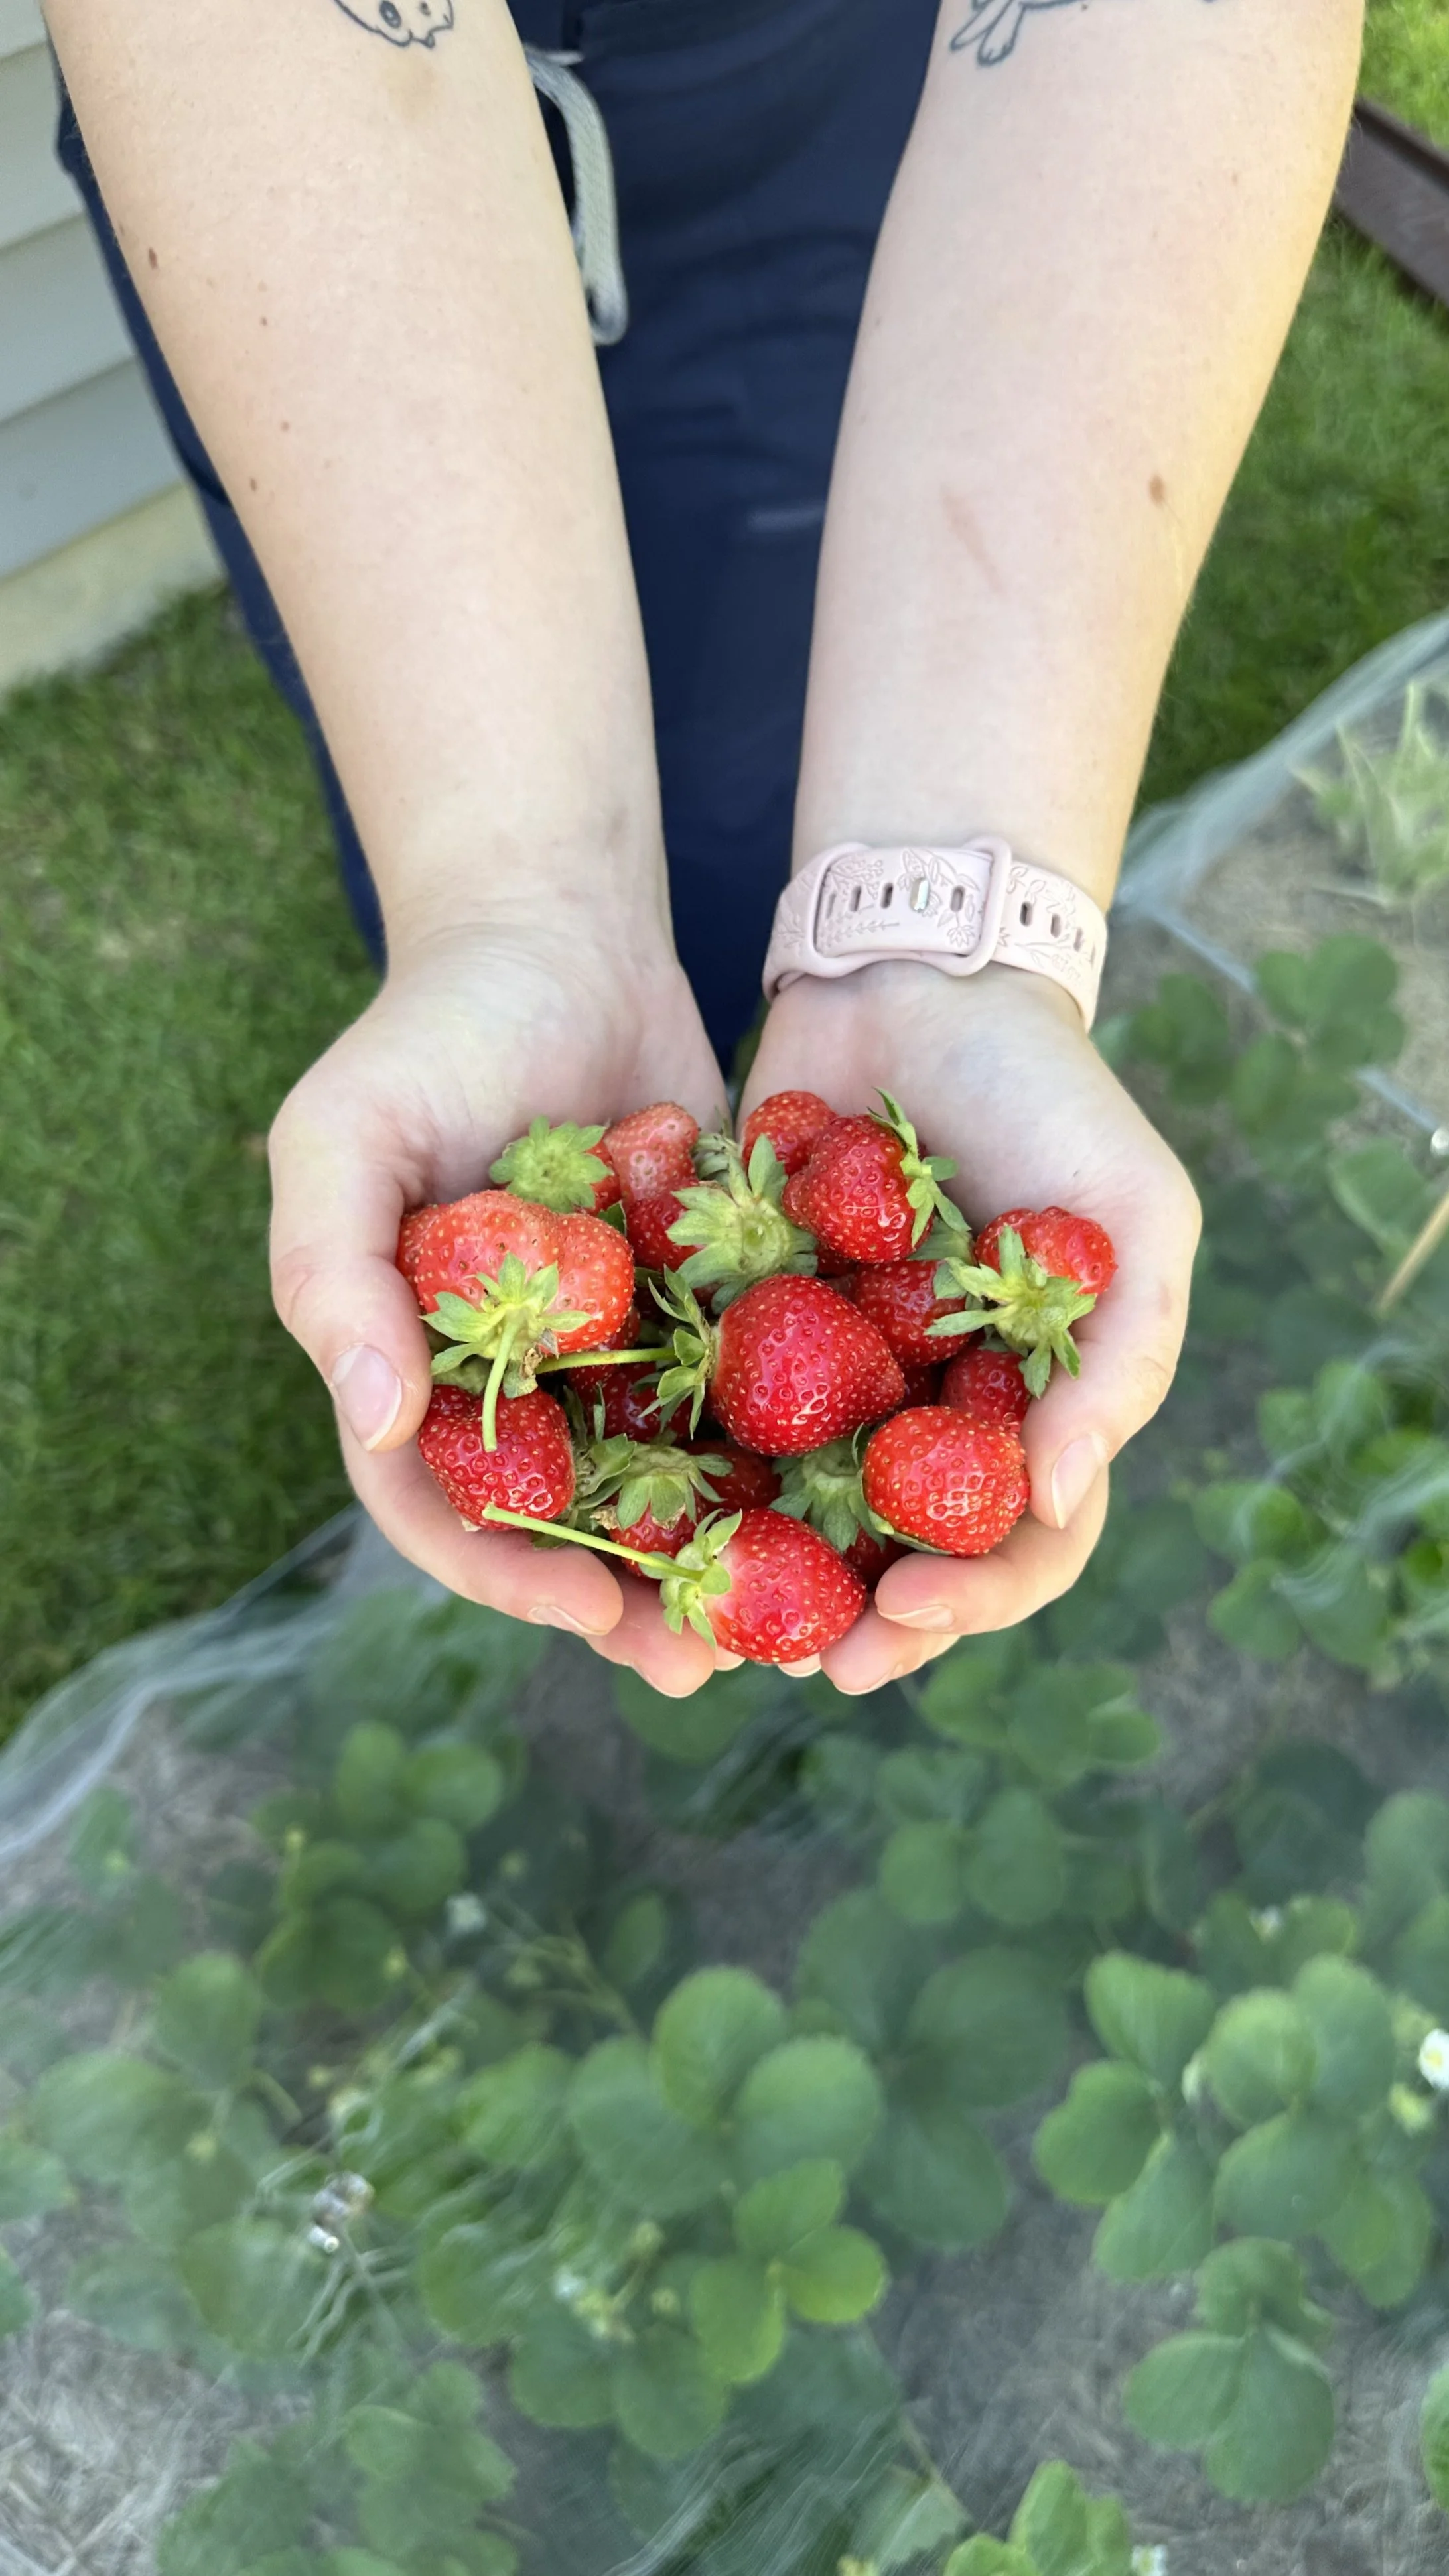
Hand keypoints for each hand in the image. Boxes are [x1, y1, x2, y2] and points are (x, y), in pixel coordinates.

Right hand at [268, 913, 731, 1695]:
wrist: (558, 933)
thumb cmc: (426, 1030)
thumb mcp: (341, 1136)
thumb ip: (332, 1276)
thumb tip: (371, 1422)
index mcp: (416, 1367)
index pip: (448, 1507)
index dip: (509, 1574)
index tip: (588, 1614)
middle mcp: (518, 1378)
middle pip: (567, 1525)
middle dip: (633, 1602)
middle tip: (709, 1663)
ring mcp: (614, 1347)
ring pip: (665, 1483)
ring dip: (720, 1557)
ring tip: (794, 1620)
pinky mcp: (704, 1303)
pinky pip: (745, 1394)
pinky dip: (787, 1450)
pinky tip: (855, 1498)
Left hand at [741, 959, 1200, 1693]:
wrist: (918, 976)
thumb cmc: (1052, 1093)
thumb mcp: (1136, 1215)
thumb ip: (1122, 1356)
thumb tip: (1060, 1493)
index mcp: (1026, 1408)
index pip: (1019, 1545)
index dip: (972, 1596)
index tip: (905, 1614)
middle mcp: (928, 1412)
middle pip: (899, 1556)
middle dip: (853, 1621)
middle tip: (800, 1661)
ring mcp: (833, 1373)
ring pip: (792, 1511)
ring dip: (755, 1581)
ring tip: (702, 1632)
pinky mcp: (740, 1322)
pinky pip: (705, 1416)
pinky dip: (677, 1472)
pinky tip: (630, 1518)